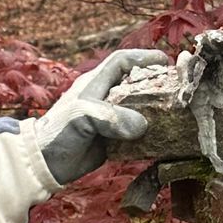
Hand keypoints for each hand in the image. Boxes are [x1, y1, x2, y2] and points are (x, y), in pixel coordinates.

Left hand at [28, 50, 168, 187]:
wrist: (44, 164)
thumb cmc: (58, 133)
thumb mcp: (82, 117)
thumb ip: (111, 116)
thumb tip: (142, 126)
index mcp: (95, 83)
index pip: (122, 61)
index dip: (144, 58)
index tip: (165, 62)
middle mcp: (104, 98)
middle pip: (136, 84)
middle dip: (157, 84)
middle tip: (178, 90)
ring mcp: (109, 120)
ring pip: (139, 109)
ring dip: (157, 111)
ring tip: (177, 114)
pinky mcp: (113, 140)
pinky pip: (137, 134)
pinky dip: (151, 135)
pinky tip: (163, 139)